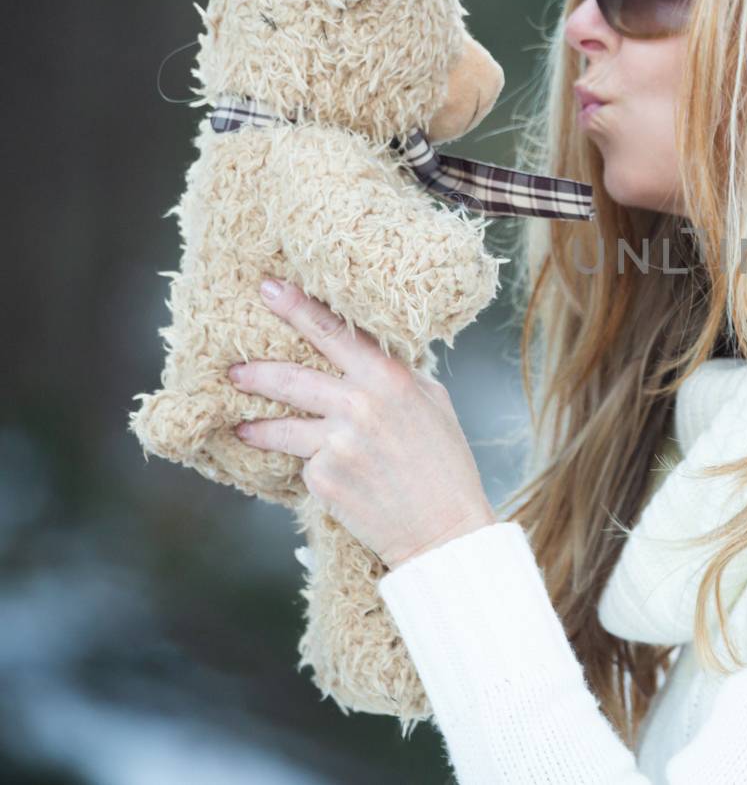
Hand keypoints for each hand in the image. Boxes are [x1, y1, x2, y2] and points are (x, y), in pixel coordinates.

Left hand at [228, 276, 496, 569]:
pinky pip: (302, 462)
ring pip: (281, 424)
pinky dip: (304, 464)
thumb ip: (398, 376)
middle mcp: (360, 405)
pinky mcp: (323, 478)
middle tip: (233, 367)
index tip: (268, 287)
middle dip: (255, 370)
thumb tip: (365, 356)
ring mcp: (338, 443)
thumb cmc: (445, 464)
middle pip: (291, 377)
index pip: (334, 332)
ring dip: (254, 422)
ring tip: (242, 422)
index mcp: (390, 379)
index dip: (297, 307)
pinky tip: (318, 474)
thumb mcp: (433, 403)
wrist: (444, 528)